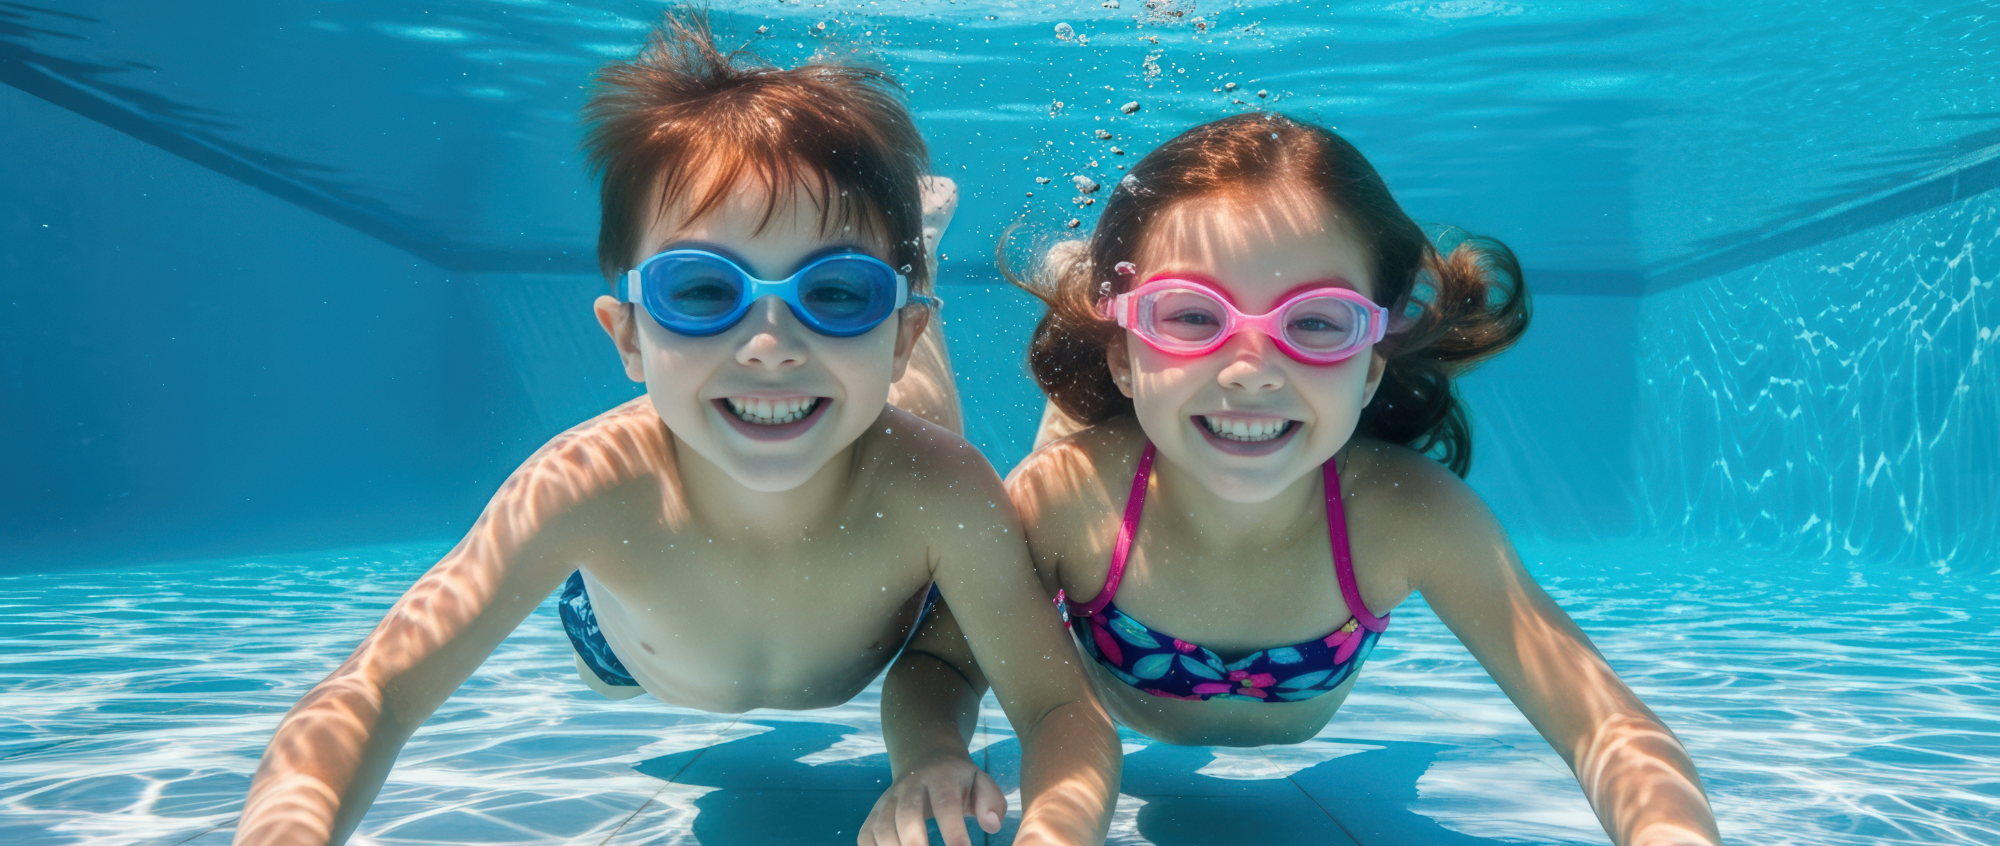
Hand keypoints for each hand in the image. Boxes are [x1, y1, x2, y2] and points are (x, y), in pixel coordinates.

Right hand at [860, 754, 1005, 845]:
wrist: (927, 759)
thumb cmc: (960, 781)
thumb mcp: (981, 782)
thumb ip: (992, 802)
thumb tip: (992, 825)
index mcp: (942, 778)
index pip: (946, 804)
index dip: (953, 831)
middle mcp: (910, 787)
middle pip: (907, 814)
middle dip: (916, 842)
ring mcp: (889, 800)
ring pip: (882, 825)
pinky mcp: (875, 813)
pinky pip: (865, 835)